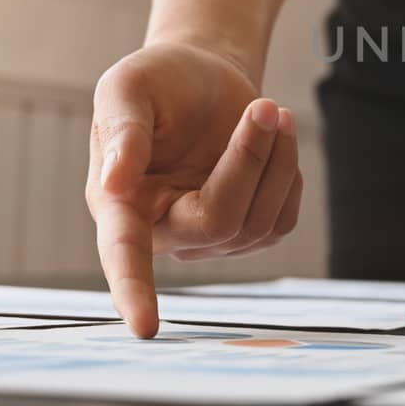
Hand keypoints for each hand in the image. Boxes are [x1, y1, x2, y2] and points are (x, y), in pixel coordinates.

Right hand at [86, 42, 302, 337]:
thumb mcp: (127, 88)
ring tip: (272, 111)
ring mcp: (208, 237)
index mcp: (119, 203)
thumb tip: (115, 185)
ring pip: (256, 222)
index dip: (134, 291)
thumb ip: (121, 132)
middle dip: (249, 160)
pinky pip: (280, 220)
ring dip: (277, 160)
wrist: (201, 76)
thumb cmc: (158, 82)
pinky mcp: (247, 231)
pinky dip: (289, 175)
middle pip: (219, 221)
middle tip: (265, 106)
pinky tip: (278, 142)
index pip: (124, 253)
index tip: (145, 329)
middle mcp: (162, 229)